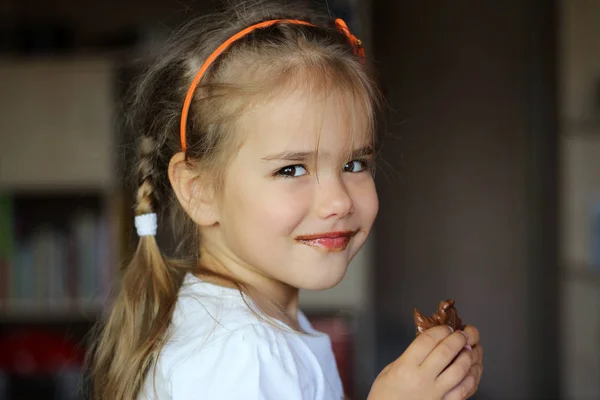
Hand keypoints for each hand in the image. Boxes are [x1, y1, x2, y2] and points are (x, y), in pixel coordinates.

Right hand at [367, 325, 482, 399]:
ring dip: (468, 355)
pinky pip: (465, 389)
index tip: (446, 327)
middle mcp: (422, 379)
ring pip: (460, 370)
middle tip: (464, 333)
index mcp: (405, 367)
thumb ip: (410, 356)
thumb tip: (431, 344)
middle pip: (446, 352)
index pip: (427, 341)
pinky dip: (473, 376)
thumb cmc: (385, 394)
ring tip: (471, 347)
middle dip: (458, 338)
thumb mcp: (390, 369)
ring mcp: (436, 393)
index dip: (440, 330)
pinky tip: (474, 368)